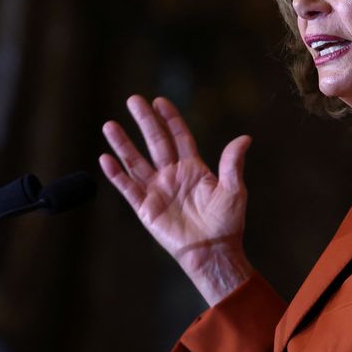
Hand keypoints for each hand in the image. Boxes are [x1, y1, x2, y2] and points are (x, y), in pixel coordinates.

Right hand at [99, 95, 252, 304]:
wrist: (212, 252)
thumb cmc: (226, 223)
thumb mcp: (233, 189)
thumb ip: (232, 164)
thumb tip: (245, 138)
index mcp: (193, 168)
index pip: (179, 137)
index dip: (170, 119)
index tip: (160, 101)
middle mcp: (172, 175)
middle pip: (155, 142)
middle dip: (145, 121)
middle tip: (133, 100)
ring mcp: (157, 190)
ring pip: (136, 161)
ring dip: (123, 144)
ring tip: (109, 124)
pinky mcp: (146, 208)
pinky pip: (128, 188)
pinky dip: (116, 174)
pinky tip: (105, 159)